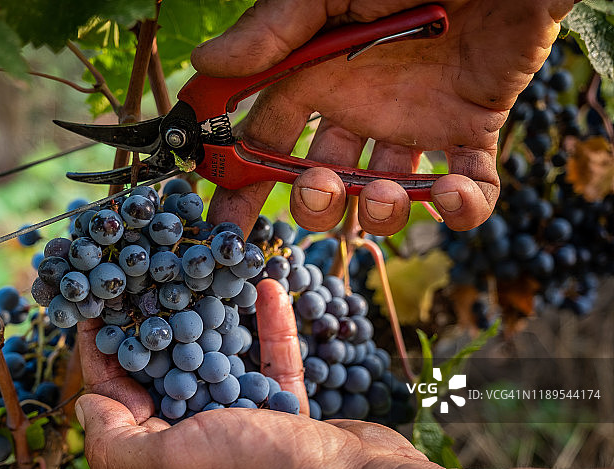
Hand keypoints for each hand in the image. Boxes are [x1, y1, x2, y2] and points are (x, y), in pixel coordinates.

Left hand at [75, 279, 433, 468]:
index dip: (102, 348)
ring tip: (204, 273)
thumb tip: (85, 402)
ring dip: (214, 319)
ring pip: (220, 362)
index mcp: (163, 460)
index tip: (94, 299)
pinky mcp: (288, 416)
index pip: (116, 396)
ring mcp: (246, 430)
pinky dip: (269, 328)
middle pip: (164, 373)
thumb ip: (115, 440)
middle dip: (154, 323)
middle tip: (148, 272)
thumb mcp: (172, 464)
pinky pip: (272, 363)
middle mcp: (199, 445)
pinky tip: (268, 287)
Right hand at [197, 0, 575, 234]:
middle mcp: (363, 108)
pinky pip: (471, 187)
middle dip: (314, 204)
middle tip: (320, 192)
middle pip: (323, 180)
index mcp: (320, 77)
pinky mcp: (475, 128)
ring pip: (388, 195)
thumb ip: (274, 30)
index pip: (267, 140)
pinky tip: (454, 192)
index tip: (226, 225)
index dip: (243, 182)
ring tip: (388, 192)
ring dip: (382, 212)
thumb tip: (205, 64)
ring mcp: (419, 123)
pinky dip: (464, 208)